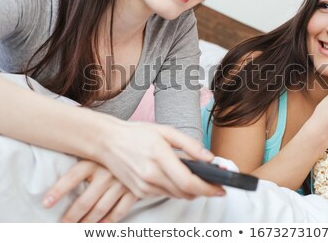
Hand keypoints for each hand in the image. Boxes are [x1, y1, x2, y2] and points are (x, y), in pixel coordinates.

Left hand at [43, 160, 135, 222]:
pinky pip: (119, 211)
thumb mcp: (98, 151)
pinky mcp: (134, 191)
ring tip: (78, 229)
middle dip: (71, 217)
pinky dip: (108, 222)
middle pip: (85, 201)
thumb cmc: (114, 151)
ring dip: (87, 223)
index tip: (46, 203)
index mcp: (95, 161)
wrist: (144, 149)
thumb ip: (83, 162)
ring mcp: (122, 184)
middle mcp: (107, 173)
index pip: (72, 177)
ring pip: (100, 210)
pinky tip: (99, 227)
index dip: (58, 191)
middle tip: (62, 226)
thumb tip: (61, 178)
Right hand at [98, 121, 224, 199]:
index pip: (189, 182)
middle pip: (185, 193)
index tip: (221, 189)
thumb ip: (190, 145)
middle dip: (203, 191)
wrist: (106, 141)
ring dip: (189, 191)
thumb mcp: (166, 131)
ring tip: (196, 179)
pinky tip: (175, 178)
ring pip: (176, 196)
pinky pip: (163, 195)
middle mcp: (151, 176)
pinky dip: (174, 190)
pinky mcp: (138, 192)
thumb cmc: (135, 134)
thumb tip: (209, 158)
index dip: (208, 188)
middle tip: (213, 184)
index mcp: (159, 157)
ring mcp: (143, 186)